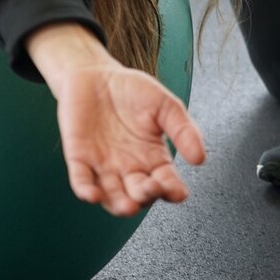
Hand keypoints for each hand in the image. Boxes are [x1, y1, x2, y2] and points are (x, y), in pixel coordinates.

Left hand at [26, 24, 205, 216]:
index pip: (165, 183)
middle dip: (147, 195)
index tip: (178, 192)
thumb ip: (183, 129)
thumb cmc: (131, 90)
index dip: (172, 190)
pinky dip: (86, 190)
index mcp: (152, 158)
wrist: (95, 73)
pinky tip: (93, 194)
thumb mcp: (165, 105)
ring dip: (119, 204)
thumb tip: (200, 157)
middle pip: (140, 194)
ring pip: (112, 196)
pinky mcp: (79, 158)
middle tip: (153, 187)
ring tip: (128, 206)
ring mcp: (103, 166)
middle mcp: (129, 168)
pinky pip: (81, 181)